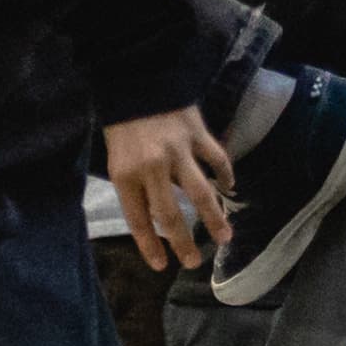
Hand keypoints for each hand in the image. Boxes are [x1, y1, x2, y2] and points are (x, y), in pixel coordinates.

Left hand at [103, 106, 234, 271]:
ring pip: (200, 193)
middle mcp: (152, 167)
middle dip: (184, 243)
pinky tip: (229, 188)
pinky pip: (216, 160)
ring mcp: (178, 151)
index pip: (139, 220)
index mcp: (126, 175)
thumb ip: (134, 187)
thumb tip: (157, 218)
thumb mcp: (116, 159)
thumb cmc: (122, 124)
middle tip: (193, 263)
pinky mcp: (197, 133)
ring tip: (224, 237)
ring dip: (214, 218)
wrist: (135, 79)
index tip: (161, 266)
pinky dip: (225, 175)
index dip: (150, 246)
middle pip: (171, 214)